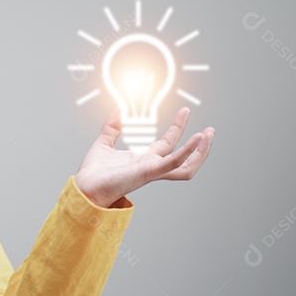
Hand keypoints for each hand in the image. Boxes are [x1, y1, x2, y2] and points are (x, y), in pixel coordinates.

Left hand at [74, 107, 214, 207]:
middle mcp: (152, 167)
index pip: (168, 144)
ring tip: (208, 135)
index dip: (178, 127)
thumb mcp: (104, 142)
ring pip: (186, 166)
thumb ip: (112, 126)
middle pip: (184, 157)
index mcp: (144, 160)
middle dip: (199, 145)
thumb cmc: (93, 173)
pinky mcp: (149, 172)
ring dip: (200, 152)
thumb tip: (118, 108)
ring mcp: (152, 171)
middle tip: (211, 130)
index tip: (185, 111)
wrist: (85, 187)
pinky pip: (174, 163)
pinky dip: (187, 152)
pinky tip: (197, 139)